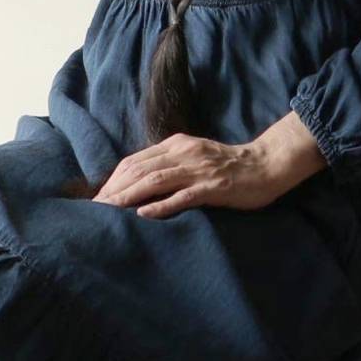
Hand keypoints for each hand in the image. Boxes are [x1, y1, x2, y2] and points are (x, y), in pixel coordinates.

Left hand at [91, 125, 318, 218]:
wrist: (265, 164)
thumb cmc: (228, 165)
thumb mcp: (194, 157)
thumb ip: (171, 165)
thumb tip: (141, 180)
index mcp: (176, 145)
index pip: (136, 161)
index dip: (114, 179)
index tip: (98, 198)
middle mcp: (183, 153)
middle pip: (139, 169)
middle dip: (114, 189)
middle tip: (95, 209)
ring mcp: (198, 169)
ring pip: (155, 180)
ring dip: (129, 196)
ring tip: (109, 211)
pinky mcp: (213, 186)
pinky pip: (183, 196)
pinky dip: (161, 205)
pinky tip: (144, 214)